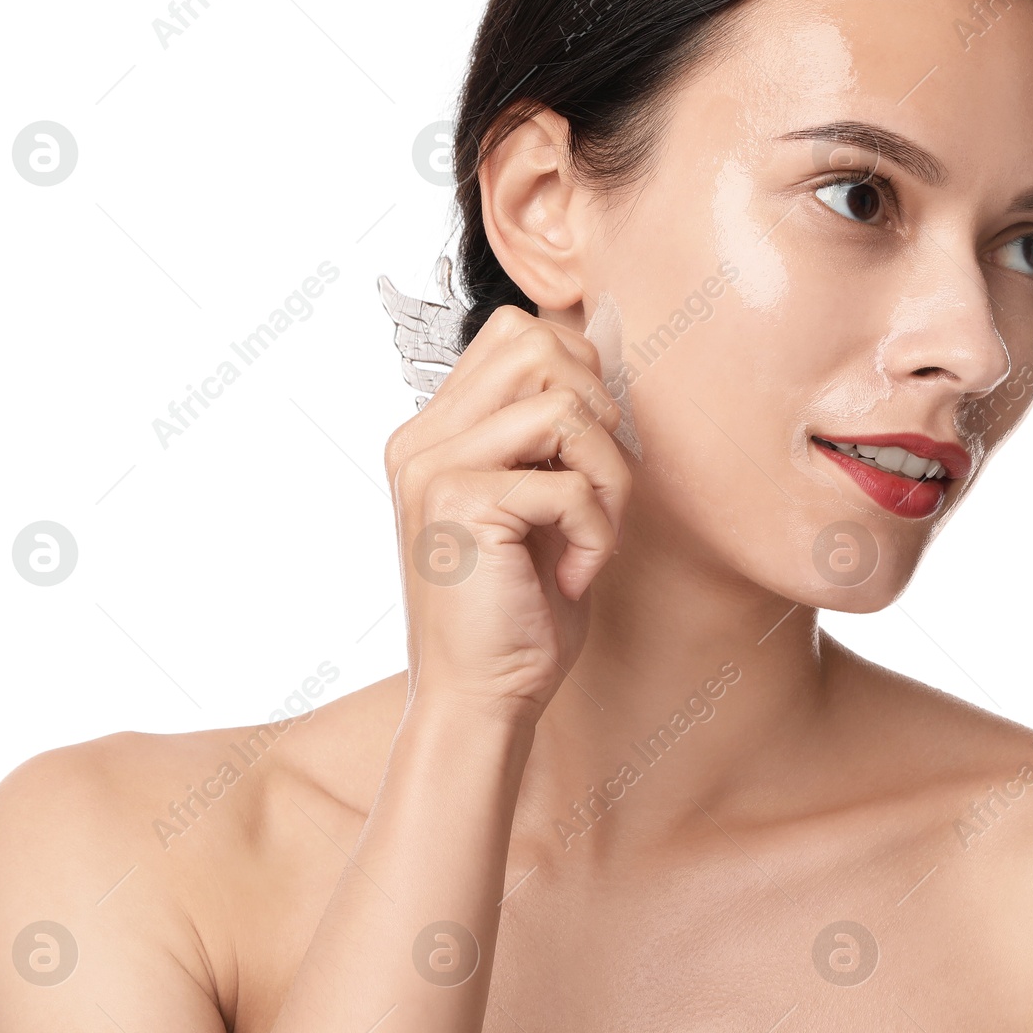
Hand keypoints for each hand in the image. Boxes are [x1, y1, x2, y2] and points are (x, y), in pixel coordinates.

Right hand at [384, 305, 631, 724]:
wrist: (480, 701)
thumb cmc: (519, 610)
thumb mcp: (534, 502)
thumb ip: (547, 434)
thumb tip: (599, 361)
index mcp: (436, 432)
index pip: (516, 331)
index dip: (580, 371)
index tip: (590, 450)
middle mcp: (423, 439)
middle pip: (538, 344)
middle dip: (600, 408)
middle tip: (599, 485)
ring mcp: (434, 468)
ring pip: (565, 404)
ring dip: (608, 474)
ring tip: (595, 531)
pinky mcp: (458, 504)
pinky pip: (570, 482)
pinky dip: (599, 532)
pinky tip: (575, 576)